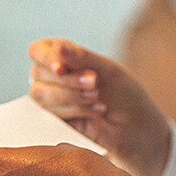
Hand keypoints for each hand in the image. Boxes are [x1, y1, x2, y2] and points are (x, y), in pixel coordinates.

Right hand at [27, 39, 171, 175]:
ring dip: (72, 95)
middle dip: (68, 80)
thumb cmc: (125, 94)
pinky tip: (96, 111)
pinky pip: (51, 113)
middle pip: (38, 73)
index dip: (47, 58)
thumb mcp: (107, 70)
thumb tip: (57, 47)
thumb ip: (81, 58)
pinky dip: (74, 110)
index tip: (62, 67)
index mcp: (64, 57)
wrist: (137, 128)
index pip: (39, 51)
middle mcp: (53, 78)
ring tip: (97, 98)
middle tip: (95, 83)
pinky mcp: (56, 121)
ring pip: (41, 94)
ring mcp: (52, 100)